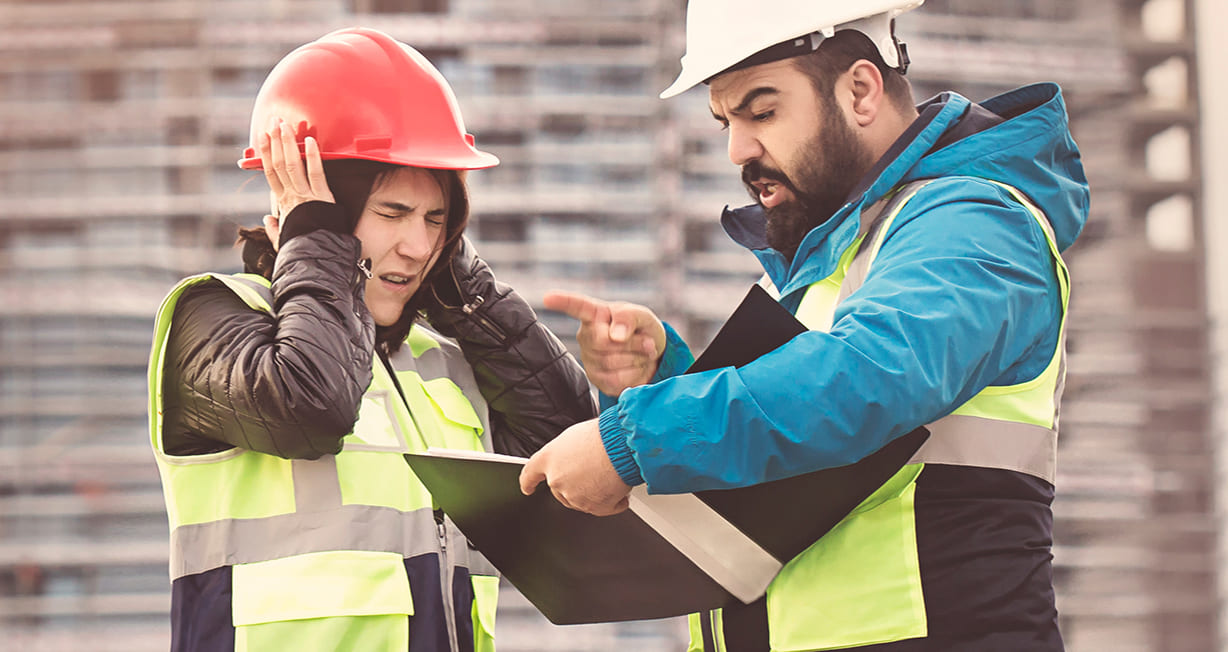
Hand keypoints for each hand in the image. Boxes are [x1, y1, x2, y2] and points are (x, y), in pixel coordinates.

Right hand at [259, 119, 334, 250]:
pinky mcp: (322, 198)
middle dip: (275, 141)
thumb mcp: (283, 240)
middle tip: (274, 121)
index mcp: (283, 204)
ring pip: (293, 164)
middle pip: (279, 164)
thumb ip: (274, 228)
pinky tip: (310, 141)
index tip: (262, 138)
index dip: (265, 154)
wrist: (315, 258)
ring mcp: (306, 196)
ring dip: (288, 143)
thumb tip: (268, 218)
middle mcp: (292, 197)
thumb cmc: (302, 249)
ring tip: (285, 125)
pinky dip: (313, 156)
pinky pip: (316, 173)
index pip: (271, 173)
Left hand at [519, 418, 631, 515]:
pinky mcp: (593, 507)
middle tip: (593, 470)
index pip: (530, 474)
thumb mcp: (574, 437)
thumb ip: (565, 453)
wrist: (620, 445)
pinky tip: (618, 487)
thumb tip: (572, 460)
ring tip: (609, 472)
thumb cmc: (602, 434)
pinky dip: (613, 501)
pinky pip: (603, 508)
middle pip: (560, 490)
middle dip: (575, 484)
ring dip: (594, 491)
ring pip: (582, 500)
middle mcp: (557, 480)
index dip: (528, 483)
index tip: (527, 488)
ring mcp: (574, 496)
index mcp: (549, 459)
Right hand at [543, 291, 665, 396]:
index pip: (577, 306)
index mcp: (596, 313)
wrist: (651, 355)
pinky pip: (616, 380)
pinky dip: (635, 374)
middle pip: (604, 342)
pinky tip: (636, 367)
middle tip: (648, 342)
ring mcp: (589, 358)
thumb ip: (630, 318)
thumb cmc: (642, 329)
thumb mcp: (643, 317)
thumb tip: (615, 336)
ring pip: (611, 362)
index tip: (548, 297)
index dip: (562, 301)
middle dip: (632, 343)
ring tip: (642, 353)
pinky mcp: (597, 379)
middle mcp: (587, 335)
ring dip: (636, 358)